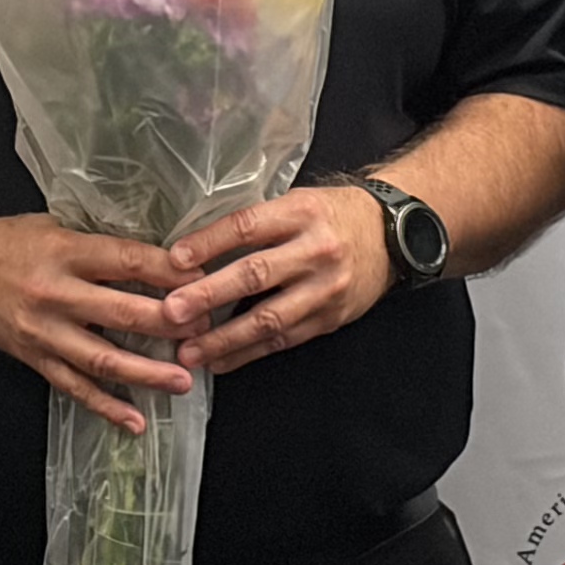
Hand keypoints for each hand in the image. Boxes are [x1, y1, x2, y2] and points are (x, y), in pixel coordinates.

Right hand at [0, 212, 192, 434]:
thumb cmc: (7, 242)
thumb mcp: (56, 226)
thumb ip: (100, 244)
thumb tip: (158, 257)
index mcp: (65, 252)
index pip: (127, 262)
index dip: (169, 272)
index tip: (203, 279)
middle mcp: (56, 293)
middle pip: (122, 312)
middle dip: (169, 323)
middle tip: (204, 330)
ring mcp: (44, 331)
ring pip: (102, 358)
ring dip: (146, 373)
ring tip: (182, 381)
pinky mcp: (35, 358)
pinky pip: (74, 387)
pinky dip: (106, 406)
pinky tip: (135, 420)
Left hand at [156, 185, 391, 374]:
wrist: (393, 236)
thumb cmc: (332, 216)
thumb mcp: (297, 203)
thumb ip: (256, 223)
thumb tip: (194, 249)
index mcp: (301, 213)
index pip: (248, 227)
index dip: (209, 243)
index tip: (174, 259)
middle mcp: (316, 250)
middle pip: (255, 274)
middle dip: (209, 295)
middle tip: (171, 312)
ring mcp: (326, 289)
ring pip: (269, 318)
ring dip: (224, 338)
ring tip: (189, 352)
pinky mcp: (330, 319)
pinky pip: (284, 340)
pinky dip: (249, 353)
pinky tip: (220, 361)